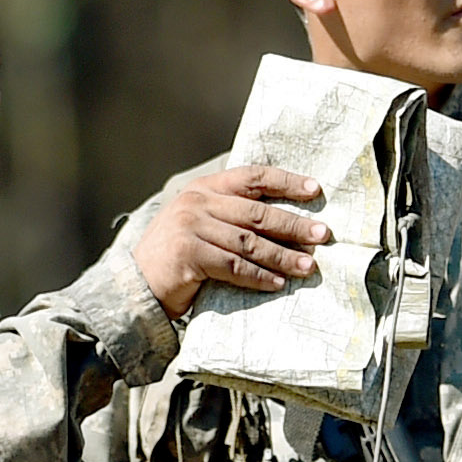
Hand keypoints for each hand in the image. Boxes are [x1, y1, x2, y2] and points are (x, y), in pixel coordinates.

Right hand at [132, 165, 327, 318]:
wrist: (139, 284)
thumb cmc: (180, 256)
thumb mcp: (203, 224)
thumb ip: (233, 216)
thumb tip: (288, 224)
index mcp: (204, 188)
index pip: (252, 177)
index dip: (286, 182)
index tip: (315, 189)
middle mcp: (197, 202)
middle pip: (257, 213)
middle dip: (294, 225)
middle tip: (323, 235)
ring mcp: (191, 227)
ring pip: (250, 242)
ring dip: (283, 256)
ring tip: (309, 266)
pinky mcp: (189, 255)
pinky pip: (235, 267)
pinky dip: (260, 277)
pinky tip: (278, 284)